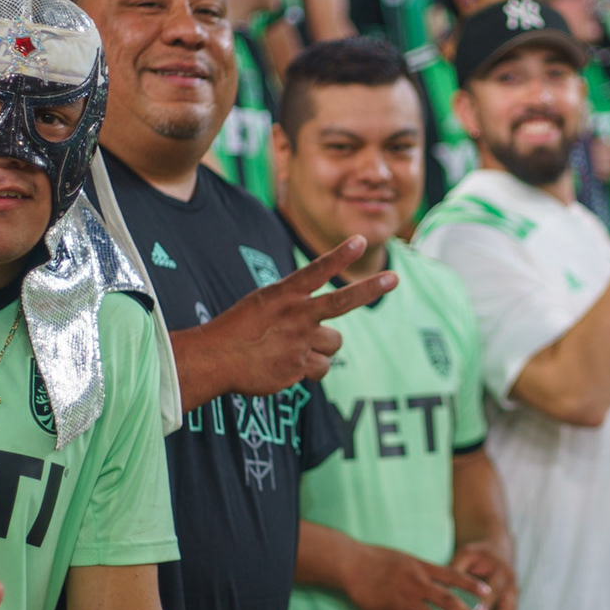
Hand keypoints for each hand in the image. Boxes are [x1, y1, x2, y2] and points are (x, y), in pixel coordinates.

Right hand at [194, 236, 396, 394]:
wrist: (215, 359)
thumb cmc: (237, 330)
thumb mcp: (262, 305)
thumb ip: (293, 306)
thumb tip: (319, 320)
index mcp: (283, 294)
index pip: (316, 270)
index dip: (340, 255)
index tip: (360, 240)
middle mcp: (296, 315)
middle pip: (342, 301)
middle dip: (371, 289)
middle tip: (393, 278)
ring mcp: (300, 342)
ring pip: (334, 343)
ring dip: (322, 346)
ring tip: (296, 348)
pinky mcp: (299, 367)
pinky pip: (320, 368)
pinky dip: (309, 368)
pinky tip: (287, 366)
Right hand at [344, 543, 490, 609]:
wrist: (352, 563)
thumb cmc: (375, 559)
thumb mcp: (404, 559)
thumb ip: (420, 570)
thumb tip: (432, 578)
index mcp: (422, 568)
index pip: (453, 576)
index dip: (471, 585)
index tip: (487, 592)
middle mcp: (418, 583)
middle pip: (448, 601)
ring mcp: (404, 597)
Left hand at [450, 540, 518, 609]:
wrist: (498, 552)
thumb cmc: (478, 554)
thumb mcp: (467, 554)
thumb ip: (455, 568)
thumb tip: (439, 586)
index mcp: (501, 572)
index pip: (496, 591)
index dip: (487, 605)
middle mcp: (511, 587)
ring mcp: (513, 598)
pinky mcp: (511, 606)